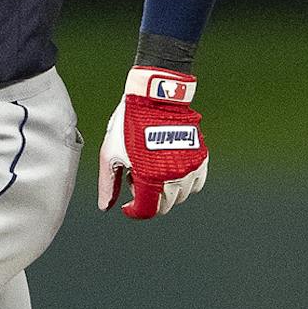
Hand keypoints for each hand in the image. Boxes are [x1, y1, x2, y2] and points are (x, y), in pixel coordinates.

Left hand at [97, 66, 208, 219]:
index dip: (134, 211)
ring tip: (152, 168)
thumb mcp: (110, 153)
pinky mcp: (200, 158)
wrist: (155, 96)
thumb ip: (108, 184)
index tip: (128, 205)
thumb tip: (107, 206)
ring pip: (180, 196)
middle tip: (136, 177)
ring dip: (165, 191)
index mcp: (150, 177)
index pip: (146, 211)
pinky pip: (196, 184)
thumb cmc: (130, 123)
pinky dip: (183, 182)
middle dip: (148, 198)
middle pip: (163, 206)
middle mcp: (173, 177)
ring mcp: (189, 168)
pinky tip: (170, 168)